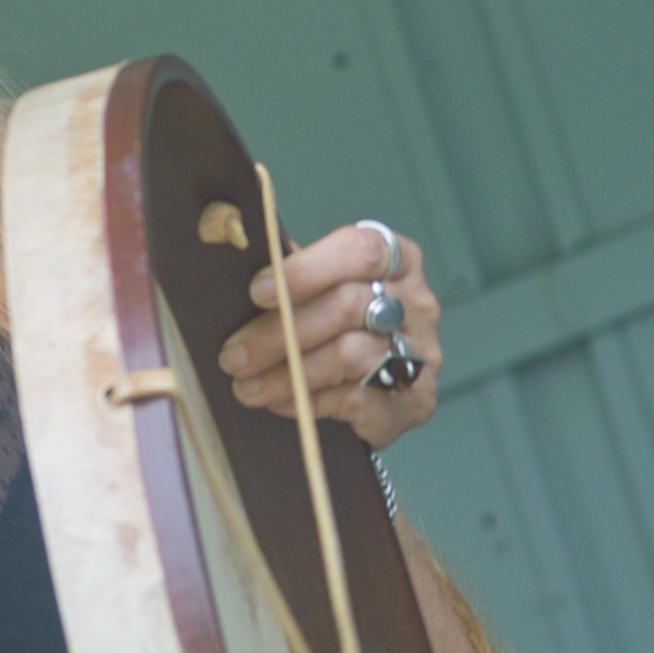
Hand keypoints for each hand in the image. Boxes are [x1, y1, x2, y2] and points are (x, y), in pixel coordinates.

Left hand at [217, 221, 438, 449]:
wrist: (378, 394)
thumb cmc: (338, 326)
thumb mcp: (321, 289)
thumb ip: (293, 273)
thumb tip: (242, 260)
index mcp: (397, 261)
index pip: (361, 250)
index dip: (306, 270)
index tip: (256, 292)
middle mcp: (417, 303)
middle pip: (348, 306)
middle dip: (279, 331)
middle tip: (233, 355)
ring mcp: (420, 353)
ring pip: (349, 354)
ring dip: (289, 373)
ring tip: (246, 386)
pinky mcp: (415, 400)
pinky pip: (355, 398)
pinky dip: (309, 401)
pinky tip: (279, 402)